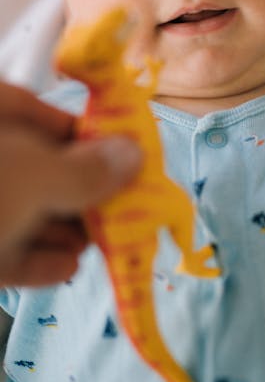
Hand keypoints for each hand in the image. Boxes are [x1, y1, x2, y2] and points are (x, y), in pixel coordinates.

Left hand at [0, 81, 140, 286]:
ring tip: (101, 245)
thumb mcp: (33, 175)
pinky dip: (34, 259)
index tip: (126, 162)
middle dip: (79, 194)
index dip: (89, 138)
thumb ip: (86, 170)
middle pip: (37, 166)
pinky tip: (65, 269)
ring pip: (21, 208)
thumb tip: (134, 155)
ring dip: (64, 229)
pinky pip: (2, 246)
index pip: (44, 113)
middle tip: (119, 212)